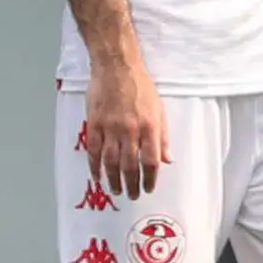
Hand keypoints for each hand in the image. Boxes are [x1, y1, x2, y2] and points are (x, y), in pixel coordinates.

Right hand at [84, 55, 170, 200]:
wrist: (117, 66)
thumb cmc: (140, 86)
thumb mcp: (159, 109)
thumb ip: (163, 136)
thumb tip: (168, 160)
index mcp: (149, 127)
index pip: (151, 161)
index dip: (150, 179)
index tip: (148, 188)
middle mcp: (131, 130)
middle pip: (130, 165)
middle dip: (132, 184)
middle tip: (132, 195)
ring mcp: (111, 128)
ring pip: (111, 162)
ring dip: (113, 180)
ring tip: (116, 191)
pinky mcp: (95, 123)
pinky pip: (94, 150)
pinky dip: (95, 166)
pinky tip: (97, 176)